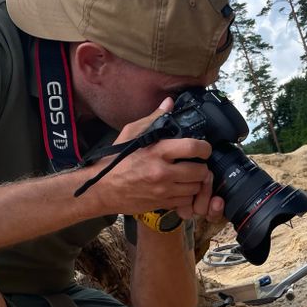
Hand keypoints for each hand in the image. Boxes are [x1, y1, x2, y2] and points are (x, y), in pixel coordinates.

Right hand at [85, 98, 212, 217]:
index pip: (192, 148)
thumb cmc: (116, 160)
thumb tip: (169, 103)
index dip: (204, 148)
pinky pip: (186, 201)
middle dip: (202, 167)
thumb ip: (153, 118)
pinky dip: (187, 195)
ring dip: (196, 182)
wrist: (103, 188)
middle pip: (200, 171)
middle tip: (197, 164)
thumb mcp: (131, 133)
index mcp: (157, 151)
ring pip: (196, 188)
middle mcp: (162, 172)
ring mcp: (163, 190)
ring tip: (189, 176)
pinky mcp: (162, 203)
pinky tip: (181, 188)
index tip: (203, 148)